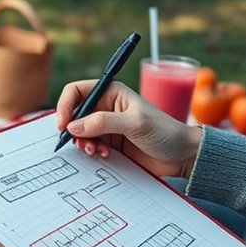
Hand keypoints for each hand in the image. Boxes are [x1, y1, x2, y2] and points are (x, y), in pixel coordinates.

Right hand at [56, 80, 203, 177]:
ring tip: (96, 151)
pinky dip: (92, 151)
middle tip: (82, 143)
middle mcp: (106, 107)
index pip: (77, 91)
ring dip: (83, 143)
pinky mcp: (111, 143)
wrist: (182, 155)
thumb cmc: (165, 132)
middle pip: (75, 114)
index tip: (63, 124)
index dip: (65, 105)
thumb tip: (74, 126)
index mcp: (112, 92)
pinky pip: (90, 145)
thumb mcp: (135, 124)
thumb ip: (103, 122)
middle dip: (74, 129)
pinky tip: (105, 155)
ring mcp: (107, 126)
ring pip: (80, 132)